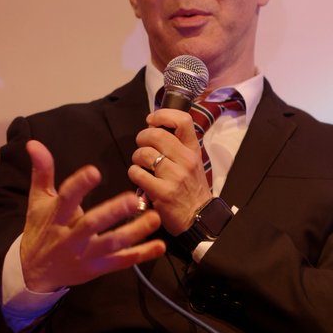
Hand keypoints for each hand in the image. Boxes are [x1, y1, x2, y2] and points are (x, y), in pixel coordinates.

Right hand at [20, 140, 165, 291]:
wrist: (34, 271)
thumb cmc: (41, 229)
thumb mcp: (38, 201)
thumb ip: (42, 172)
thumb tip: (34, 143)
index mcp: (56, 216)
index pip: (66, 198)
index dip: (79, 185)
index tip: (94, 171)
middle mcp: (71, 236)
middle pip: (92, 224)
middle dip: (112, 212)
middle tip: (133, 198)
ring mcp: (86, 254)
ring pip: (112, 244)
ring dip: (134, 232)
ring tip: (154, 217)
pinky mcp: (98, 268)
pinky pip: (122, 261)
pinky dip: (142, 254)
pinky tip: (160, 245)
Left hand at [127, 107, 212, 234]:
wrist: (198, 218)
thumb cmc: (191, 189)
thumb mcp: (192, 163)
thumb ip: (177, 146)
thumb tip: (154, 128)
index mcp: (193, 150)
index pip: (183, 120)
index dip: (162, 115)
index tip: (152, 120)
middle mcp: (186, 160)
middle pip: (155, 134)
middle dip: (142, 138)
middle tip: (142, 147)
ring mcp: (175, 176)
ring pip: (143, 154)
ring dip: (137, 158)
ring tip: (142, 166)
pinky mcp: (162, 192)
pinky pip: (137, 173)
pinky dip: (134, 174)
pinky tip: (141, 179)